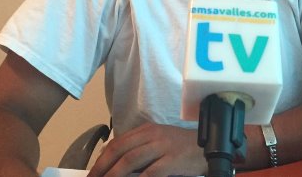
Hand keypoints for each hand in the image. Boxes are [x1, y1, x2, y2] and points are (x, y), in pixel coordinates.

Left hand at [87, 123, 206, 176]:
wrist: (208, 147)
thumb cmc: (182, 148)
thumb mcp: (159, 141)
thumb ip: (140, 148)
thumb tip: (116, 163)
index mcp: (147, 130)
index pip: (118, 142)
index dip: (101, 158)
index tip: (92, 173)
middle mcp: (152, 136)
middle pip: (120, 150)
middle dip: (102, 167)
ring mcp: (162, 147)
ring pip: (130, 160)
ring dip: (114, 175)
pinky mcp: (172, 161)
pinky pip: (149, 173)